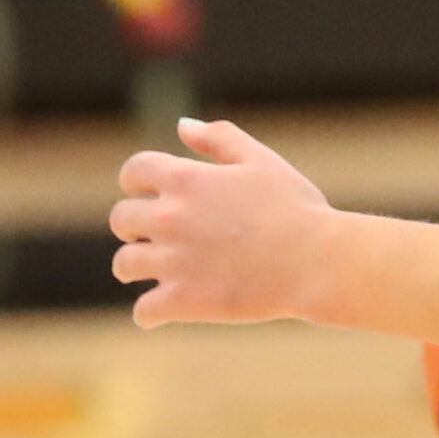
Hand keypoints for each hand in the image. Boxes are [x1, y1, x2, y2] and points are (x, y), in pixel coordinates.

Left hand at [111, 119, 334, 327]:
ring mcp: (172, 261)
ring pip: (125, 265)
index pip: (133, 171)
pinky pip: (144, 311)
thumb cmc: (296, 208)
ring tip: (157, 271)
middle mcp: (169, 218)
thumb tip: (182, 125)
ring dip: (136, 267)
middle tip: (157, 234)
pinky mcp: (182, 300)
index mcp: (187, 180)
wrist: (316, 260)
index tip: (150, 192)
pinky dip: (150, 312)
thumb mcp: (262, 161)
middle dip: (134, 225)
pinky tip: (165, 310)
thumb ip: (220, 138)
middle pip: (122, 219)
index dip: (138, 180)